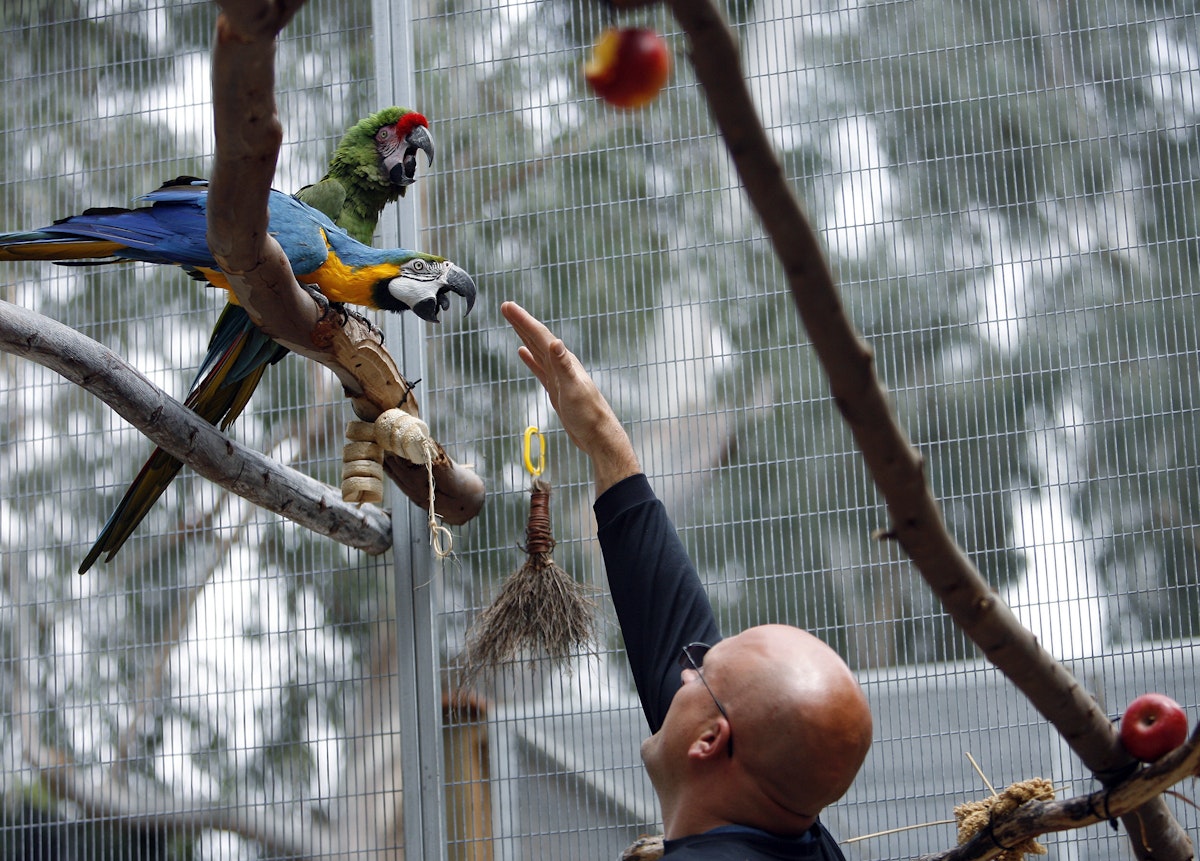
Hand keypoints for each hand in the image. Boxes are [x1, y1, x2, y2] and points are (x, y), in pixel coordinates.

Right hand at [502, 301, 640, 493]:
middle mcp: (562, 364)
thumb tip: (555, 342)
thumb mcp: (574, 389)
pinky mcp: (556, 388)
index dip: (523, 320)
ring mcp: (558, 376)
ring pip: (537, 350)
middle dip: (521, 322)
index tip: (507, 306)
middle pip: (537, 338)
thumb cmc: (589, 415)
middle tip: (505, 307)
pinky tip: (522, 353)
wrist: (597, 436)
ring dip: (524, 336)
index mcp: (565, 361)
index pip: (540, 335)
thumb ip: (564, 366)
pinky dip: (530, 358)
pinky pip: (539, 367)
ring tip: (512, 322)